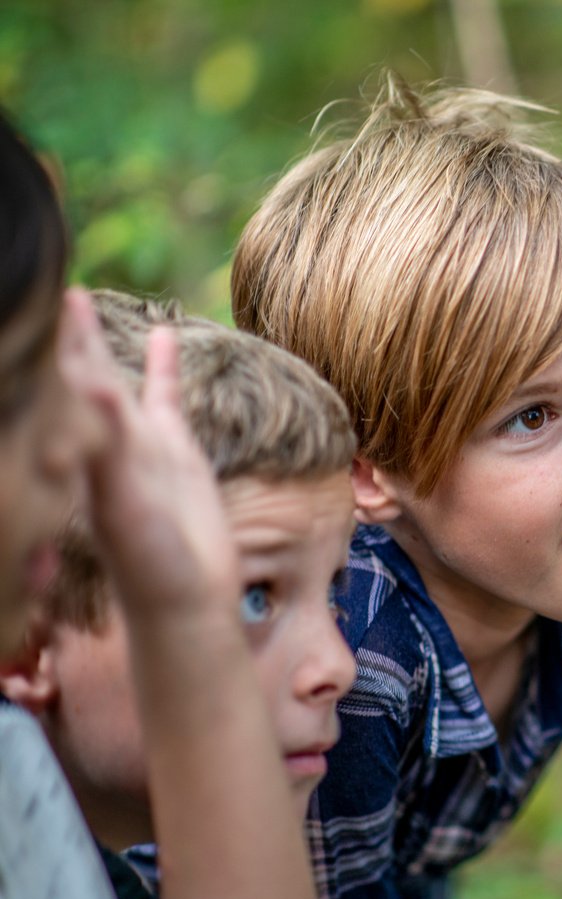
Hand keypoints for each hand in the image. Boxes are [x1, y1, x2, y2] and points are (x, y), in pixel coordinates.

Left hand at [56, 288, 237, 611]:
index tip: (25, 300)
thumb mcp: (123, 504)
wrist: (185, 602)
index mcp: (81, 453)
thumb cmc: (150, 565)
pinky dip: (163, 366)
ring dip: (92, 340)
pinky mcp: (174, 452)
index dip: (46, 347)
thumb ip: (109, 448)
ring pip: (108, 378)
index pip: (56, 386)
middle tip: (36, 282)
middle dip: (54, 332)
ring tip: (76, 297)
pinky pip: (164, 397)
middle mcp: (101, 442)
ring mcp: (136, 444)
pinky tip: (166, 335)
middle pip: (69, 372)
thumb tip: (90, 387)